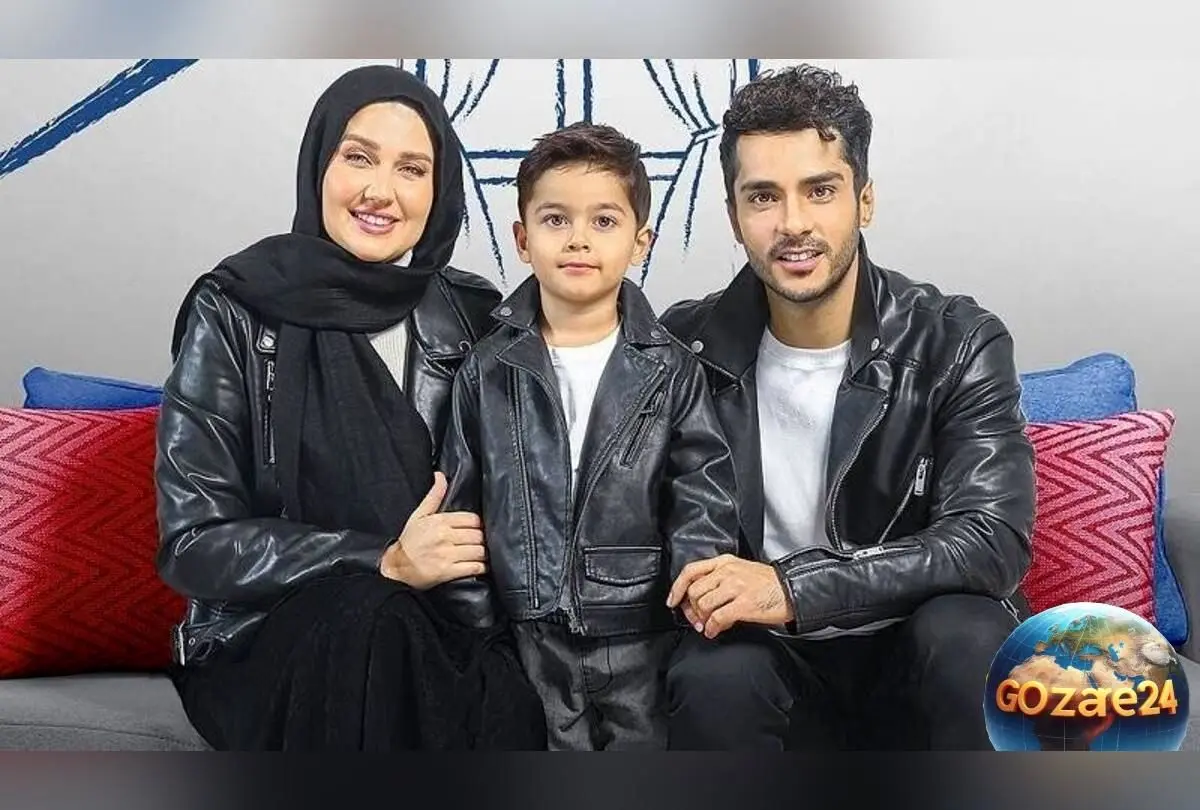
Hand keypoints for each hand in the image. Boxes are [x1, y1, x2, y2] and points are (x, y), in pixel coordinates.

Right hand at [379, 472, 486, 589]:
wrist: (397, 567)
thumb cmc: (409, 541)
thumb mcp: (419, 515)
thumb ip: (434, 495)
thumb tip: (441, 476)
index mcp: (440, 521)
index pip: (473, 519)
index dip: (478, 525)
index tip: (477, 529)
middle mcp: (445, 537)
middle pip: (478, 535)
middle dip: (482, 539)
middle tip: (481, 542)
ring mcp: (447, 555)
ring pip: (479, 551)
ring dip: (484, 553)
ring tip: (482, 553)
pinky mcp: (448, 571)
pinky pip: (474, 567)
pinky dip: (481, 567)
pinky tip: (481, 565)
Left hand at [666, 554, 792, 638]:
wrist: (793, 590)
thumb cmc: (768, 583)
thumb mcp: (741, 571)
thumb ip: (720, 579)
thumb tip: (700, 600)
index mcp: (725, 562)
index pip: (691, 570)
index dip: (677, 588)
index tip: (673, 601)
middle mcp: (728, 572)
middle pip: (694, 590)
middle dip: (690, 609)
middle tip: (695, 620)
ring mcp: (736, 587)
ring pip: (703, 604)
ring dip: (702, 620)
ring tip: (707, 626)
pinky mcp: (744, 604)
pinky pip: (717, 618)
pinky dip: (712, 628)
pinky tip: (715, 631)